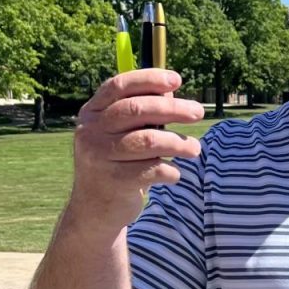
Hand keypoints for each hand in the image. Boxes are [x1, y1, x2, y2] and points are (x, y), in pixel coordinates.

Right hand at [68, 69, 204, 232]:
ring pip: (149, 140)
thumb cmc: (117, 162)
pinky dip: (171, 171)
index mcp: (92, 112)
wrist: (95, 209)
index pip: (119, 86)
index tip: (177, 80)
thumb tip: (171, 90)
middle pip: (137, 110)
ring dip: (178, 143)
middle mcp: (90, 131)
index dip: (149, 79)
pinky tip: (175, 174)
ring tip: (194, 148)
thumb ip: (142, 112)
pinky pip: (153, 169)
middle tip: (198, 112)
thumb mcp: (121, 133)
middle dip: (173, 108)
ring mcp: (99, 157)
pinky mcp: (113, 181)